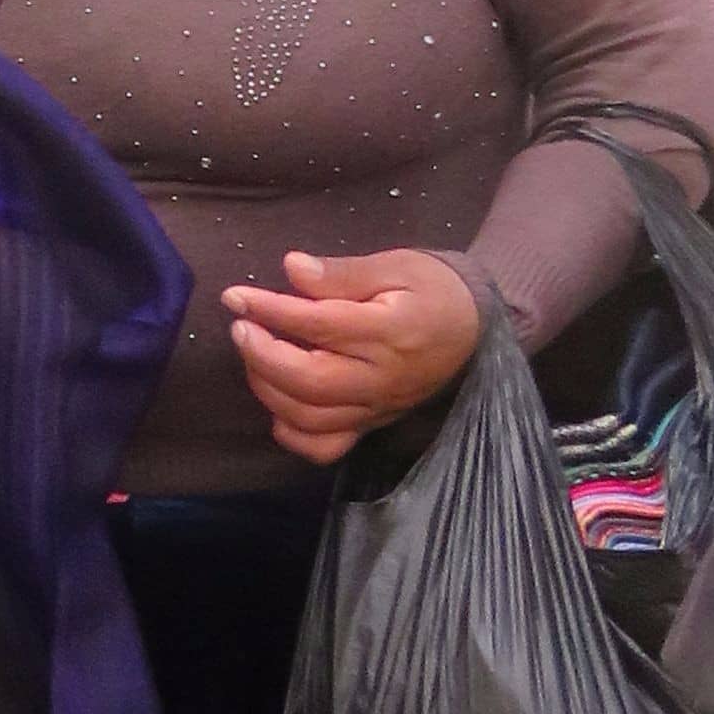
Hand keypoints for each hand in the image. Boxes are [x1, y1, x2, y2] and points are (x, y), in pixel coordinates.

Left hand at [218, 247, 483, 464]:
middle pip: (310, 382)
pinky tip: (277, 404)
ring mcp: (378, 407)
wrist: (477, 326)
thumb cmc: (432, 289)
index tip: (235, 297)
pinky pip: (327, 447)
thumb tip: (290, 267)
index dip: (270, 311)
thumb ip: (340, 273)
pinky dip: (293, 435)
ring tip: (255, 355)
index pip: (319, 326)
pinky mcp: (373, 424)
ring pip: (312, 418)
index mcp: (391, 331)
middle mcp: (384, 378)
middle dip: (262, 356)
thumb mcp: (394, 265)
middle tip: (241, 328)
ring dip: (269, 390)